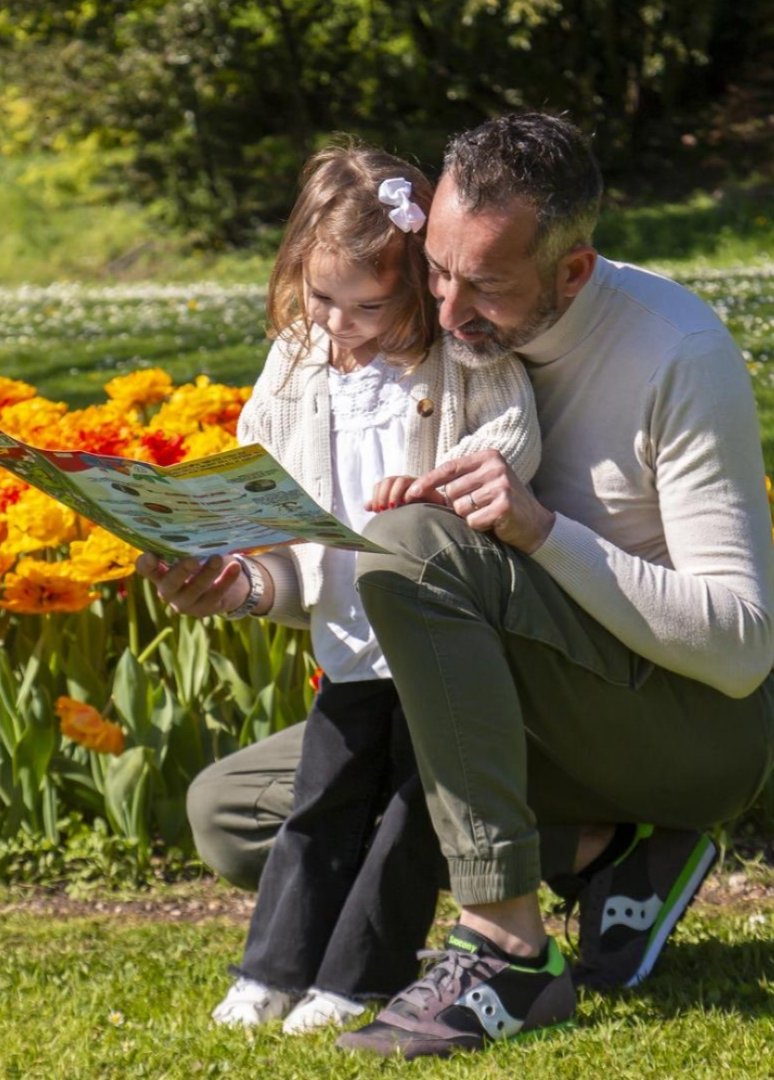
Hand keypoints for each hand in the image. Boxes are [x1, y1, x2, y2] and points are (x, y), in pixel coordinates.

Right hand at [135, 552, 257, 617]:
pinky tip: (234, 567)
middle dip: (180, 572)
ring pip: (194, 590)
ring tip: (218, 559)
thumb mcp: (193, 552)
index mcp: (160, 573)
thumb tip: (195, 521)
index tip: (151, 555)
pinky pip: (216, 595)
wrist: (228, 585)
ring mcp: (185, 602)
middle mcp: (168, 590)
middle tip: (192, 560)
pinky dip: (226, 580)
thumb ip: (188, 544)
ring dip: (206, 574)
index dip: (146, 564)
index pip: (146, 569)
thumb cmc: (204, 561)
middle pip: (170, 584)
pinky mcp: (205, 609)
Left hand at [365, 475, 445, 512]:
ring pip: (400, 481)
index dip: (376, 496)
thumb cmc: (416, 514)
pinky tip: (407, 504)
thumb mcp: (396, 511)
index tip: (376, 511)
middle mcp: (405, 482)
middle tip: (383, 510)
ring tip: (394, 508)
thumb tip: (366, 505)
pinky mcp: (428, 487)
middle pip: (389, 480)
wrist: (438, 517)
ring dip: (394, 494)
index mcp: (395, 487)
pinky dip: (409, 493)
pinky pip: (416, 485)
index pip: (381, 484)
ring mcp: (417, 483)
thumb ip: (381, 506)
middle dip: (383, 495)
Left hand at [405, 449, 555, 553]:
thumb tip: (418, 488)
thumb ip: (459, 480)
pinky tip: (494, 523)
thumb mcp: (483, 483)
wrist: (534, 524)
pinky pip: (473, 520)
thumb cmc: (501, 504)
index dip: (428, 481)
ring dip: (469, 516)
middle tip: (478, 508)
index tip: (411, 492)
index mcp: (488, 457)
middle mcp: (496, 467)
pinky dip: (479, 526)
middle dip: (458, 505)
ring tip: (487, 514)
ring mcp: (501, 485)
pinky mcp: (504, 505)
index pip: (450, 467)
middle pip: (452, 491)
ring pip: (460, 507)